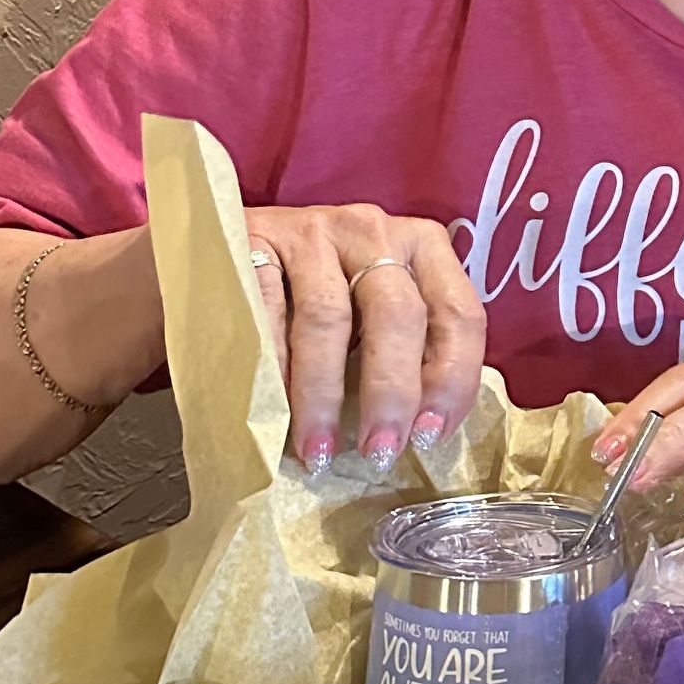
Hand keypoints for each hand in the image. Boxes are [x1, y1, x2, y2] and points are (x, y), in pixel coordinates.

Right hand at [243, 204, 485, 475]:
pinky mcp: (257, 240)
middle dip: (392, 392)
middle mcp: (375, 231)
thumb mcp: (373, 309)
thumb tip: (420, 430)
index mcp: (423, 247)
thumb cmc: (318, 293)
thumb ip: (407, 349)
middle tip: (378, 451)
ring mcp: (314, 231)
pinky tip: (275, 412)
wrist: (226, 249)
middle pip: (399, 315)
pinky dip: (275, 370)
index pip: (458, 313)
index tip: (429, 437)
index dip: (451, 380)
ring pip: (329, 319)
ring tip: (320, 450)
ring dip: (325, 395)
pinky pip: (268, 313)